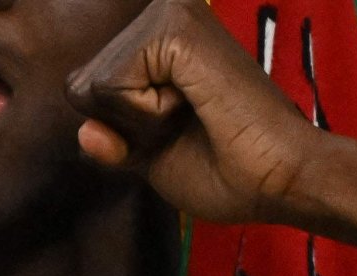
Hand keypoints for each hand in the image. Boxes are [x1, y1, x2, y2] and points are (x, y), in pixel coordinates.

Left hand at [70, 0, 337, 227]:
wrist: (277, 177)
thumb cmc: (224, 169)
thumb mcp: (148, 154)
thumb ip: (112, 141)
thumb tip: (84, 132)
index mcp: (161, 34)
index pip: (81, 89)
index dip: (119, 129)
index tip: (177, 127)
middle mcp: (165, 11)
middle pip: (79, 86)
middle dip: (123, 124)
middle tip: (187, 123)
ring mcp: (171, 13)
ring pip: (91, 87)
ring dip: (136, 121)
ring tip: (192, 115)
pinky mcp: (176, 28)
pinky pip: (111, 88)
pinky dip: (145, 117)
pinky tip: (192, 107)